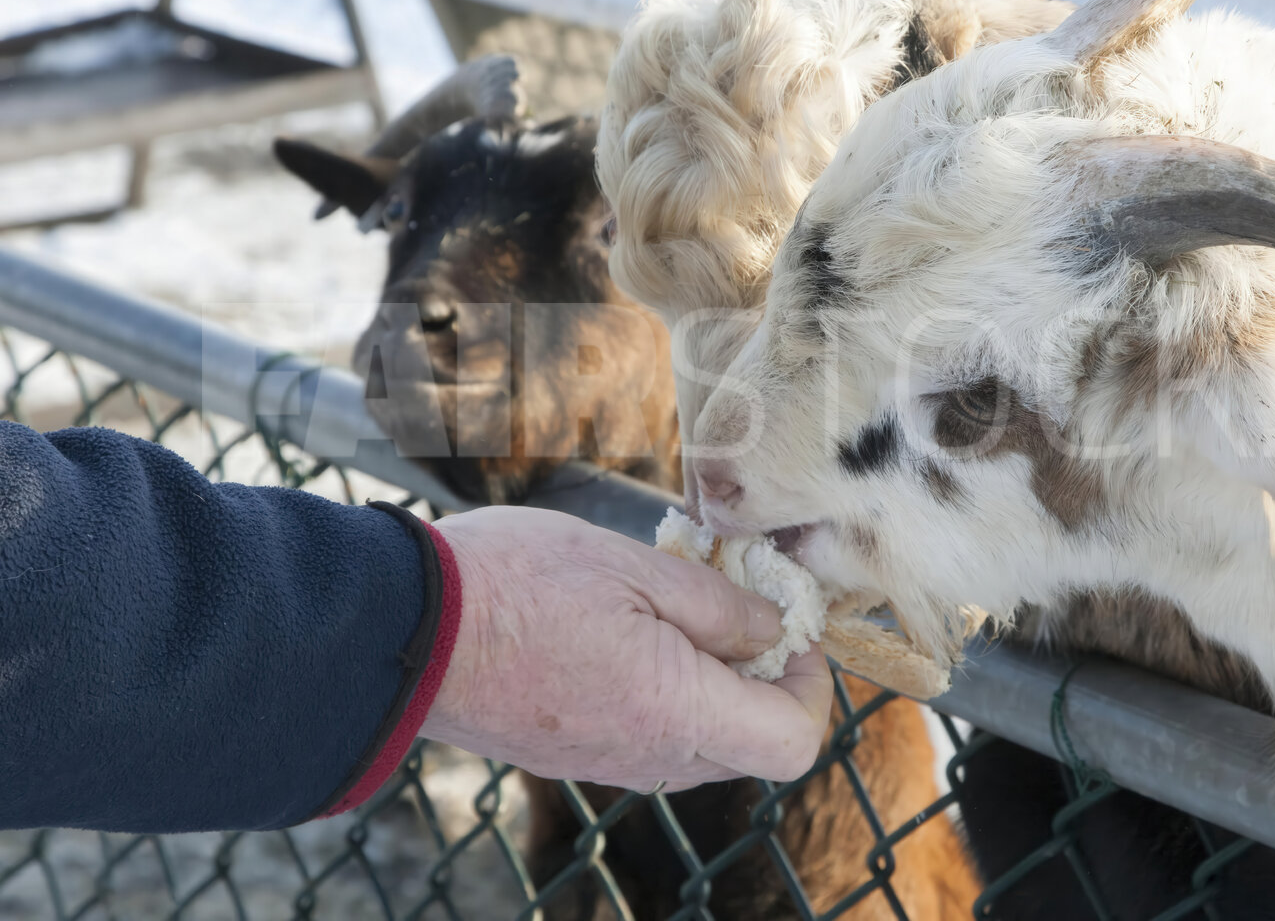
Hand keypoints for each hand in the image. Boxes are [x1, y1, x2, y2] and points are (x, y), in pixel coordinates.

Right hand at [421, 507, 831, 790]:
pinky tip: (633, 628)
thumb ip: (721, 607)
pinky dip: (667, 690)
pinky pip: (652, 735)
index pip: (794, 742)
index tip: (789, 623)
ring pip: (703, 740)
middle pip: (753, 743)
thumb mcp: (637, 569)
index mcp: (677, 715)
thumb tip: (776, 628)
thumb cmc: (518, 584)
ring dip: (714, 679)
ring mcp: (609, 762)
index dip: (813, 684)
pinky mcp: (574, 753)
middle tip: (738, 599)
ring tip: (679, 605)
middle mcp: (651, 758)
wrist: (404, 627)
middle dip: (765, 675)